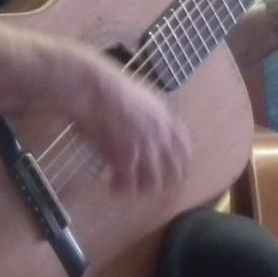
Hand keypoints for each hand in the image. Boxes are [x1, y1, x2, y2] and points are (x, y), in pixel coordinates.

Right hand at [60, 47, 190, 192]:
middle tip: (143, 185)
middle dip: (161, 181)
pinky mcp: (126, 157)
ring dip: (139, 188)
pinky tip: (109, 184)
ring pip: (154, 182)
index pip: (185, 149)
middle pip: (174, 171)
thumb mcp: (139, 98)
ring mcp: (146, 148)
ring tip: (124, 186)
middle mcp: (161, 135)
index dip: (180, 164)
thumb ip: (149, 115)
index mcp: (165, 119)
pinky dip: (119, 188)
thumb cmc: (107, 88)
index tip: (170, 172)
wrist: (92, 89)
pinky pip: (128, 184)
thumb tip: (147, 125)